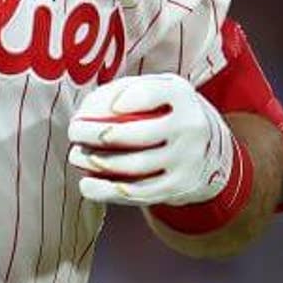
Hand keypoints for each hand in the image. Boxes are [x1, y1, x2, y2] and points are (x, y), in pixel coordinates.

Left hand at [68, 74, 235, 207]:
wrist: (208, 148)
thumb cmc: (165, 112)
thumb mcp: (156, 89)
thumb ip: (124, 89)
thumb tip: (88, 108)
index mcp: (181, 96)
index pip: (151, 94)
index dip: (123, 99)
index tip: (100, 107)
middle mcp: (189, 128)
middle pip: (137, 134)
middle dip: (95, 134)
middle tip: (74, 132)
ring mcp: (186, 160)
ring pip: (135, 166)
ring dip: (96, 163)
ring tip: (76, 156)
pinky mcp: (178, 187)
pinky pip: (139, 193)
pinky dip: (108, 191)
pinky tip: (86, 185)